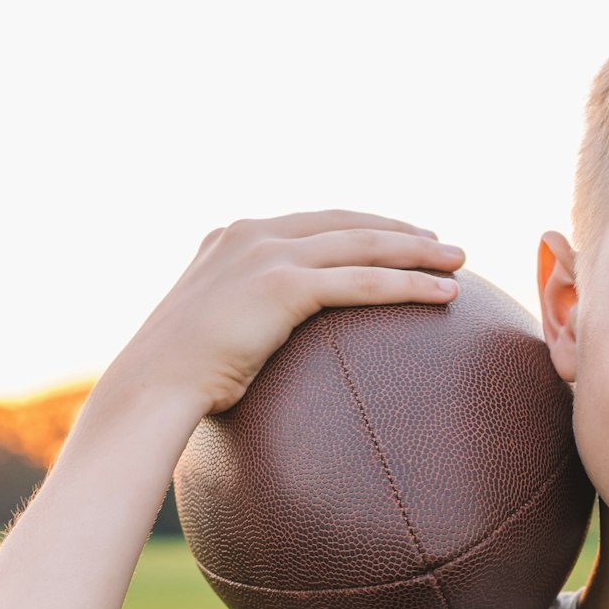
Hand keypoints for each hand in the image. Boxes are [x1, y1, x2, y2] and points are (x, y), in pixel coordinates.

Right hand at [114, 209, 464, 416]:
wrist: (150, 387)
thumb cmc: (176, 380)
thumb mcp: (207, 334)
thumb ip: (237, 320)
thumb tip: (256, 350)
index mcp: (230, 238)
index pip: (312, 221)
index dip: (362, 225)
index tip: (399, 235)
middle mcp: (250, 234)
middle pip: (346, 223)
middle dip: (400, 231)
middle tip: (442, 244)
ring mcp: (267, 254)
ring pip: (364, 246)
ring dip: (419, 252)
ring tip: (458, 263)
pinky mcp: (283, 285)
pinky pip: (364, 283)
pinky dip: (410, 286)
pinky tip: (446, 296)